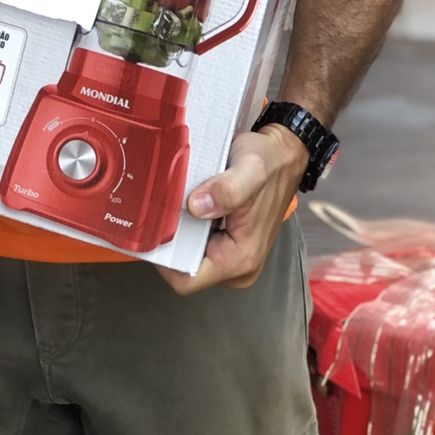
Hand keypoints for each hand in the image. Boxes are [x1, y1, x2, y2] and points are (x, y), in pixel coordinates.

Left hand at [157, 125, 308, 295]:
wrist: (284, 155)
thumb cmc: (268, 161)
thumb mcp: (250, 169)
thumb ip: (226, 190)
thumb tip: (196, 206)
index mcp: (241, 258)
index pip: (186, 280)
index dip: (164, 260)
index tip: (150, 229)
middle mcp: (238, 266)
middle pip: (184, 269)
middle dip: (168, 243)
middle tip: (157, 210)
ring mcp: (233, 257)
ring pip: (188, 256)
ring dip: (177, 232)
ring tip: (169, 203)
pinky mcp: (229, 244)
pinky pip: (196, 244)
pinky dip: (186, 227)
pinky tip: (181, 204)